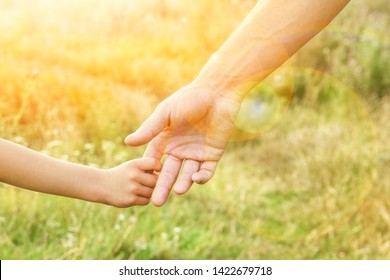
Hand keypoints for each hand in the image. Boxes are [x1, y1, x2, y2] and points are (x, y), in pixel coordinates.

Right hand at [98, 157, 161, 207]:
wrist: (101, 185)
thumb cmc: (122, 174)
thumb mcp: (131, 165)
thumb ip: (147, 168)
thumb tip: (164, 176)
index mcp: (135, 164)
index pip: (155, 163)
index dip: (159, 167)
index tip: (156, 171)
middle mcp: (134, 175)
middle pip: (156, 181)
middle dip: (154, 182)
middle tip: (147, 182)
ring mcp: (132, 188)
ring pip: (152, 192)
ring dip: (149, 192)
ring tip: (140, 189)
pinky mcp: (131, 200)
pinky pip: (146, 201)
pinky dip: (143, 199)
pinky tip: (135, 195)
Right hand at [125, 83, 240, 205]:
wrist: (217, 93)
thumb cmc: (189, 98)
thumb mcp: (166, 113)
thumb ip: (150, 129)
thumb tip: (128, 143)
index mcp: (166, 140)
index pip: (154, 161)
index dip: (149, 173)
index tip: (140, 185)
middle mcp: (180, 149)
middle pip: (169, 172)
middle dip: (162, 187)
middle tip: (156, 203)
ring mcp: (196, 153)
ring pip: (187, 174)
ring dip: (183, 183)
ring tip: (177, 192)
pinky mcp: (212, 154)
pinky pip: (206, 170)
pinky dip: (201, 177)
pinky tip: (195, 178)